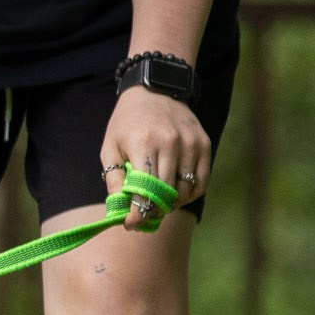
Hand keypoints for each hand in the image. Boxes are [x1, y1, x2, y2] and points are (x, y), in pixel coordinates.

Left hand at [100, 86, 210, 227]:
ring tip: (159, 202)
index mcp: (143, 144)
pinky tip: (177, 193)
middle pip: (166, 192)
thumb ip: (114, 179)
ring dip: (172, 204)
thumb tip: (119, 210)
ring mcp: (190, 144)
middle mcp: (170, 143)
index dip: (139, 212)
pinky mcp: (204, 144)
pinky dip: (190, 194)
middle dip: (154, 210)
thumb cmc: (127, 123)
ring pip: (186, 190)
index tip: (131, 224)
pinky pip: (201, 181)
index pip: (145, 189)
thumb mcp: (110, 147)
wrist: (155, 90)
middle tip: (144, 214)